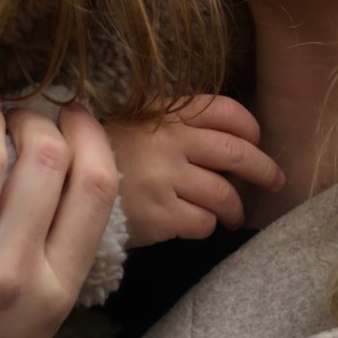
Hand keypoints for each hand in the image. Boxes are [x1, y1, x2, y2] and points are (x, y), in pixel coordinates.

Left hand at [0, 94, 117, 337]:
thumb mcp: (43, 313)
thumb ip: (58, 248)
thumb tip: (68, 162)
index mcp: (56, 288)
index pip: (96, 186)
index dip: (89, 133)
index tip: (73, 113)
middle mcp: (10, 278)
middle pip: (44, 161)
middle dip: (35, 117)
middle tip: (19, 112)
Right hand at [108, 95, 284, 245]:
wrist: (63, 188)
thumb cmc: (105, 154)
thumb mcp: (136, 120)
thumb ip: (176, 121)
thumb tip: (232, 135)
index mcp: (167, 114)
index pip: (225, 111)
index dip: (249, 128)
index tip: (257, 141)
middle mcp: (170, 143)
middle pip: (237, 154)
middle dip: (264, 170)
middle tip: (275, 181)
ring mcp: (165, 179)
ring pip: (224, 194)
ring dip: (235, 208)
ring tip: (233, 216)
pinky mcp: (160, 215)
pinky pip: (203, 223)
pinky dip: (207, 226)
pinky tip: (196, 225)